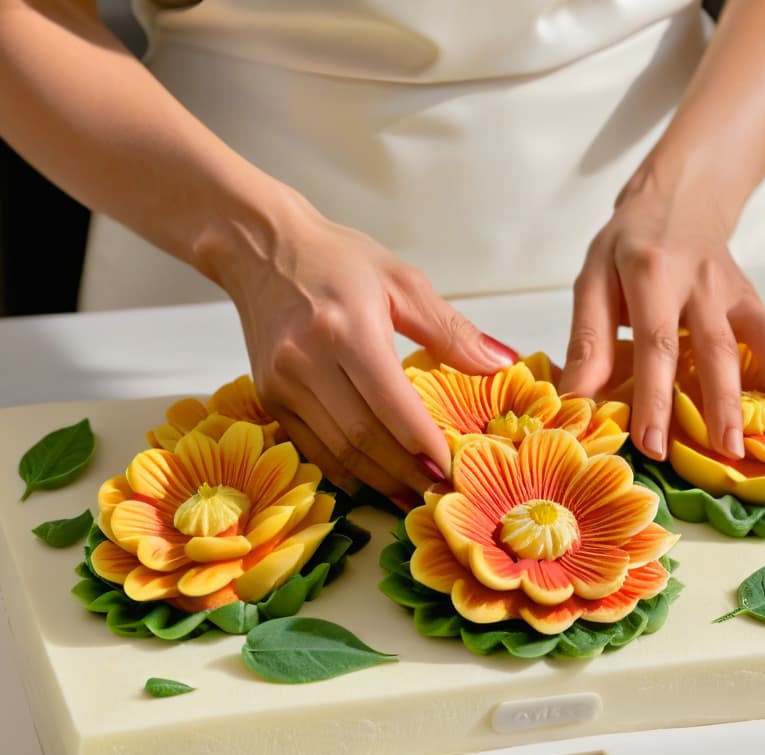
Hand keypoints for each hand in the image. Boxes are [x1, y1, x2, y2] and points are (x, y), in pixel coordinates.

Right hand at [212, 195, 517, 505]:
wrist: (261, 248)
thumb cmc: (336, 259)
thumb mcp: (401, 281)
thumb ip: (451, 330)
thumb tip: (503, 364)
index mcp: (345, 329)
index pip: (391, 404)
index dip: (423, 445)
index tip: (453, 472)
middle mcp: (306, 361)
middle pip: (363, 436)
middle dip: (406, 472)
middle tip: (440, 494)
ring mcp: (282, 383)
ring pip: (337, 450)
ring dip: (378, 479)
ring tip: (413, 496)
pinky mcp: (268, 397)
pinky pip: (313, 447)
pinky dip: (346, 470)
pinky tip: (374, 480)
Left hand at [559, 166, 764, 461]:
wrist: (679, 198)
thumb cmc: (627, 248)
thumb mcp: (594, 279)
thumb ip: (588, 337)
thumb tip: (575, 398)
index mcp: (649, 274)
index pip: (654, 343)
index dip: (653, 396)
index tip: (649, 444)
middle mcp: (695, 280)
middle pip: (706, 347)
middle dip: (708, 405)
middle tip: (708, 456)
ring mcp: (728, 288)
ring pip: (743, 342)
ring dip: (745, 395)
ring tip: (741, 446)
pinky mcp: (749, 296)